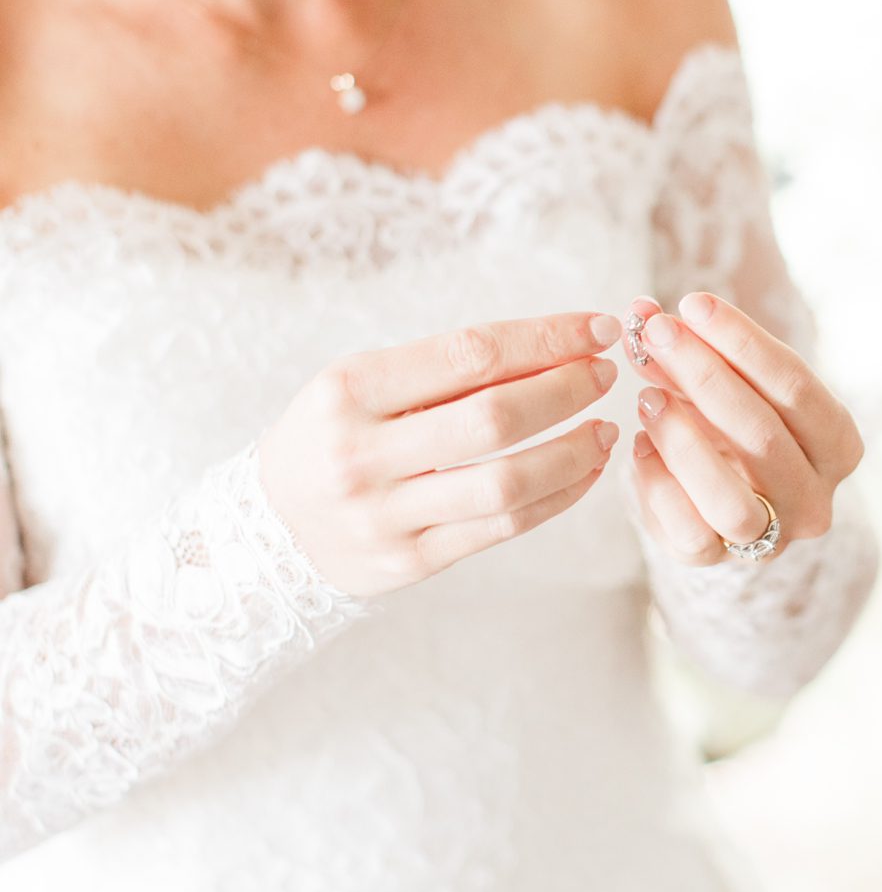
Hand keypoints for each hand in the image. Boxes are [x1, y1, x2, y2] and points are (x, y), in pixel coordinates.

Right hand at [256, 311, 623, 597]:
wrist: (267, 527)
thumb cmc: (332, 437)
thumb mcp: (362, 385)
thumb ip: (444, 370)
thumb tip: (557, 345)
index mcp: (349, 390)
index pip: (470, 354)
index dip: (546, 339)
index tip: (596, 329)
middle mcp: (362, 454)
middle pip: (493, 418)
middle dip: (566, 390)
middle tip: (604, 374)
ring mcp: (384, 516)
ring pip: (505, 483)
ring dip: (572, 452)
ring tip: (605, 429)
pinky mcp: (408, 562)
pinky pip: (501, 528)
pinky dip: (556, 498)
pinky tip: (582, 472)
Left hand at [621, 292, 864, 566]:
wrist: (713, 494)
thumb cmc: (730, 422)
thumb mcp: (725, 381)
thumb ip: (694, 348)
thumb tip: (643, 313)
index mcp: (838, 444)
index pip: (796, 386)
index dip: (742, 342)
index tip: (692, 304)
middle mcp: (815, 498)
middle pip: (763, 434)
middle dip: (702, 375)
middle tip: (654, 334)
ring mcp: (770, 538)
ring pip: (730, 499)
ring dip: (682, 439)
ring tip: (645, 395)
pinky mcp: (717, 561)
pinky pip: (687, 531)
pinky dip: (658, 483)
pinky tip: (637, 443)